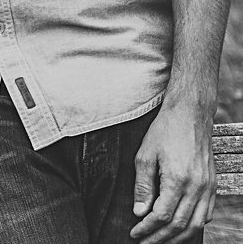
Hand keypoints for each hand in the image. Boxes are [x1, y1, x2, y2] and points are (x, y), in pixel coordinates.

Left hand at [131, 104, 213, 241]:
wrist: (190, 116)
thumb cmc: (164, 132)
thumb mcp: (144, 155)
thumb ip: (142, 186)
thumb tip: (139, 212)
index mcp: (177, 179)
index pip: (162, 215)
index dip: (147, 228)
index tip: (134, 233)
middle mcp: (197, 187)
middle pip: (179, 225)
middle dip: (160, 238)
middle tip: (143, 242)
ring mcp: (208, 188)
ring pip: (195, 224)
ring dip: (177, 237)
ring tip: (159, 240)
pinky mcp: (212, 186)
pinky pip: (206, 214)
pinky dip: (193, 226)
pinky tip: (180, 229)